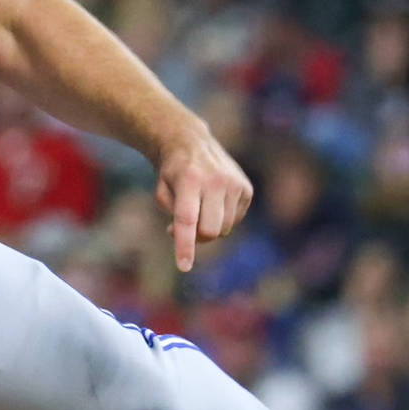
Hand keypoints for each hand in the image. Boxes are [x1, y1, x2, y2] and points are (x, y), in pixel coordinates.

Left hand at [156, 124, 252, 273]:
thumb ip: (173, 216)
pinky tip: (213, 202)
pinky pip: (235, 220)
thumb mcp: (162, 191)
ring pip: (223, 229)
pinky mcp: (246, 189)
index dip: (185, 245)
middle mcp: (216, 180)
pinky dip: (222, 219)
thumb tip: (190, 236)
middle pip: (210, 231)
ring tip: (199, 209)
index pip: (187, 219)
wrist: (192, 142)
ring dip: (209, 227)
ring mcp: (234, 183)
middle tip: (184, 229)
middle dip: (196, 238)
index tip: (184, 267)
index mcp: (189, 180)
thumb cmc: (172, 173)